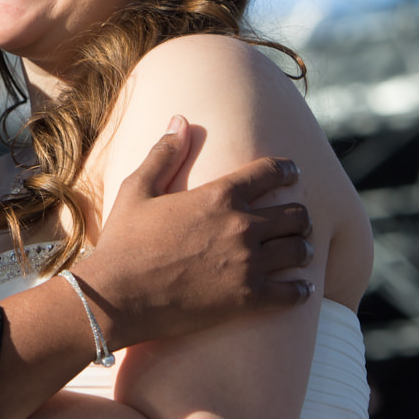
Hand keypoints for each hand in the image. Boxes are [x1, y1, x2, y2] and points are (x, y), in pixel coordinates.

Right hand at [75, 117, 312, 347]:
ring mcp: (248, 263)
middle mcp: (241, 225)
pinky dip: (301, 290)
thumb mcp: (137, 189)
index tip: (293, 172)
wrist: (116, 298)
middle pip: (296, 213)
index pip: (269, 172)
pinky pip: (293, 292)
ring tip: (298, 251)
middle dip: (299, 215)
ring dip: (302, 248)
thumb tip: (180, 120)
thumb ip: (164, 153)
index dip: (286, 169)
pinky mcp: (248, 299)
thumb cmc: (124, 242)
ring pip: (300, 250)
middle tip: (296, 219)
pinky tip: (301, 289)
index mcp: (218, 195)